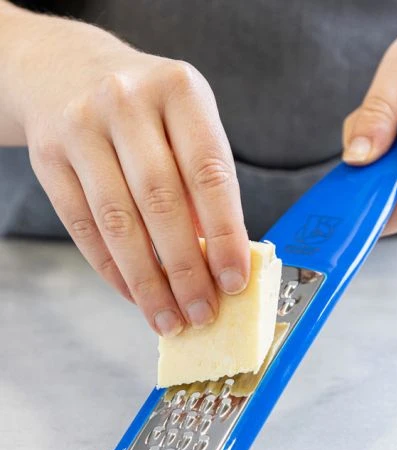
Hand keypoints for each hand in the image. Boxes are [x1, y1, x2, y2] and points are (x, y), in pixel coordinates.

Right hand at [2, 8, 249, 334]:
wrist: (64, 68)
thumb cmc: (144, 109)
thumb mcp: (184, 121)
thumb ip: (203, 180)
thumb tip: (219, 259)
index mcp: (179, 89)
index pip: (209, 173)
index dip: (224, 235)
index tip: (234, 281)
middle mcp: (126, 102)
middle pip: (161, 203)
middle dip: (185, 270)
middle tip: (202, 314)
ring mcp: (81, 127)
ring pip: (118, 222)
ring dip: (147, 282)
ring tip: (168, 318)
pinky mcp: (47, 157)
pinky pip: (83, 227)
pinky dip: (112, 270)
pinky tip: (134, 294)